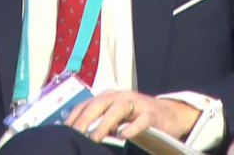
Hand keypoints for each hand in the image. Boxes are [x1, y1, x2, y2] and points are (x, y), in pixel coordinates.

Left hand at [64, 90, 200, 143]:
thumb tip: (78, 131)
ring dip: (104, 123)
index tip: (63, 128)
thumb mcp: (117, 116)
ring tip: (94, 137)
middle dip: (85, 119)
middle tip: (75, 133)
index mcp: (110, 97)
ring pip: (118, 110)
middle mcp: (121, 97)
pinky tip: (123, 135)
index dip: (74, 115)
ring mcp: (137, 104)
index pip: (87, 103)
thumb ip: (100, 120)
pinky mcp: (152, 115)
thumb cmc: (137, 116)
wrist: (170, 114)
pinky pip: (141, 120)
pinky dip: (132, 127)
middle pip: (99, 104)